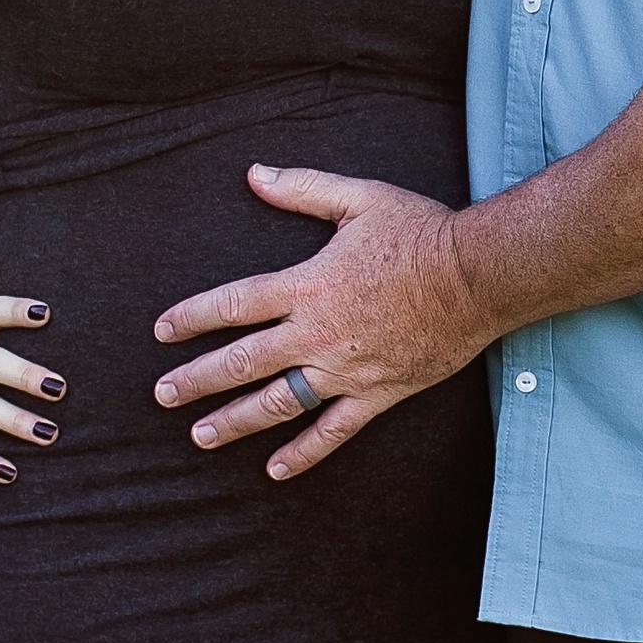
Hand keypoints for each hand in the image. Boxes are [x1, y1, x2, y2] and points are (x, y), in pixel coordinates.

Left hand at [151, 168, 493, 479]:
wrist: (480, 276)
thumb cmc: (422, 233)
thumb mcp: (359, 198)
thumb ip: (302, 189)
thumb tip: (254, 174)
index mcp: (307, 285)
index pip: (233, 304)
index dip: (192, 318)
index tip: (162, 331)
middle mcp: (317, 333)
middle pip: (243, 361)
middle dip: (197, 380)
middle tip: (163, 395)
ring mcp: (346, 368)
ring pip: (278, 403)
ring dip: (234, 421)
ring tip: (201, 436)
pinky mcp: (377, 393)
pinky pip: (333, 431)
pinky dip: (303, 452)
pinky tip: (274, 468)